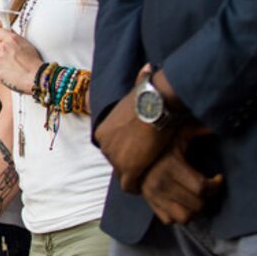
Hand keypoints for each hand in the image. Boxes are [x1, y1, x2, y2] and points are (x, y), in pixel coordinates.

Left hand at [0, 30, 40, 95]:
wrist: (36, 77)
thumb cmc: (35, 62)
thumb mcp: (27, 45)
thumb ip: (15, 39)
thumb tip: (9, 32)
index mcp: (11, 39)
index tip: (1, 41)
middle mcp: (3, 47)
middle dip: (1, 53)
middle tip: (12, 60)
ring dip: (1, 64)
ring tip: (14, 69)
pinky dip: (1, 74)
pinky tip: (11, 76)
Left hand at [94, 65, 175, 193]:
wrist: (154, 105)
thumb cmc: (149, 96)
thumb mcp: (136, 91)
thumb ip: (137, 85)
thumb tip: (147, 68)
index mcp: (103, 131)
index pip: (112, 146)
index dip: (126, 151)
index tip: (138, 153)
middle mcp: (105, 146)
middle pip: (117, 161)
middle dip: (130, 164)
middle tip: (145, 167)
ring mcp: (115, 159)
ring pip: (124, 175)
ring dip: (135, 176)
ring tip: (147, 177)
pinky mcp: (129, 170)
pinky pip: (130, 185)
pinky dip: (137, 187)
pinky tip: (145, 187)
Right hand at [140, 125, 223, 224]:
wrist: (130, 151)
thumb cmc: (160, 142)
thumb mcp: (179, 133)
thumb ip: (197, 129)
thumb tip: (215, 128)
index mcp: (171, 167)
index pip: (202, 188)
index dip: (216, 186)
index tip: (218, 177)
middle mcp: (162, 184)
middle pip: (197, 205)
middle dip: (207, 198)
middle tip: (209, 189)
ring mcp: (154, 196)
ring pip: (184, 217)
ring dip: (193, 210)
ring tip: (196, 198)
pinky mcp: (149, 203)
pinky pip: (169, 220)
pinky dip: (178, 214)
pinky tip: (183, 202)